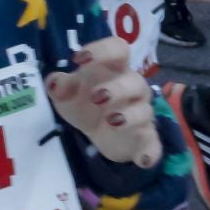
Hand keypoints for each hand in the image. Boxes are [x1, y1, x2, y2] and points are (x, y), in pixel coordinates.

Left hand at [45, 36, 162, 168]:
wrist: (97, 133)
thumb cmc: (84, 102)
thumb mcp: (66, 93)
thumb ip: (59, 85)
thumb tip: (55, 83)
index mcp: (112, 69)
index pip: (118, 49)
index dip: (102, 50)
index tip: (80, 58)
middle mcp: (132, 88)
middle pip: (135, 81)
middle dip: (117, 88)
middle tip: (96, 97)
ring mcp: (141, 114)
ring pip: (144, 111)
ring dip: (130, 116)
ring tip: (111, 121)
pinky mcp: (145, 140)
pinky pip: (154, 145)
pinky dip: (150, 152)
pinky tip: (141, 160)